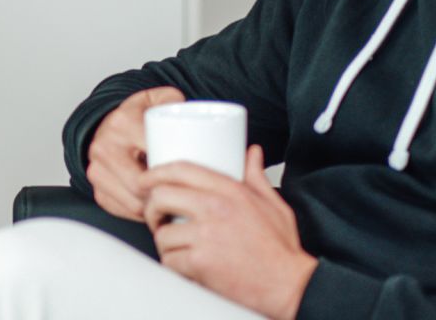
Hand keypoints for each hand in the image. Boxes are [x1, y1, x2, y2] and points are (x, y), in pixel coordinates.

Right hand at [85, 86, 185, 220]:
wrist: (109, 123)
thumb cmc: (139, 115)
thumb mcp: (159, 98)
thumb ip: (178, 101)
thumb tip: (195, 123)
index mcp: (122, 123)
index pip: (153, 155)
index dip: (174, 169)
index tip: (190, 173)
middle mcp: (103, 147)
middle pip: (141, 185)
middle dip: (164, 193)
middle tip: (183, 191)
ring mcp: (96, 170)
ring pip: (133, 203)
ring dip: (155, 206)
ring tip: (171, 198)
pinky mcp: (97, 189)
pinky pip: (123, 211)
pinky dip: (142, 213)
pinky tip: (154, 202)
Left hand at [140, 145, 316, 319]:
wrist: (289, 284)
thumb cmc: (281, 247)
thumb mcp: (273, 204)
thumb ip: (256, 177)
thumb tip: (251, 153)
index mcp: (231, 190)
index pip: (181, 169)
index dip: (156, 173)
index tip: (146, 181)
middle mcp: (215, 208)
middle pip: (161, 196)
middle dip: (151, 208)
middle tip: (156, 218)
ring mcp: (206, 235)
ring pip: (162, 233)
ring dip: (164, 243)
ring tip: (175, 247)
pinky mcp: (200, 261)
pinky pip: (169, 260)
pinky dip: (173, 265)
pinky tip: (184, 266)